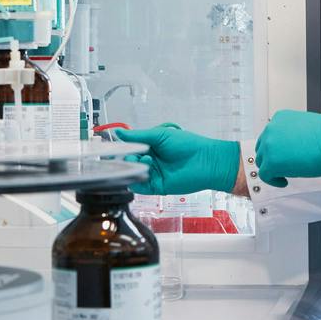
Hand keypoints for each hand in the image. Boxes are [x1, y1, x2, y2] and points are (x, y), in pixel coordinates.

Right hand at [114, 124, 241, 195]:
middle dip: (128, 158)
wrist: (205, 161)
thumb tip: (117, 132)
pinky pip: (140, 187)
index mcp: (151, 147)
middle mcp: (151, 161)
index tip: (114, 145)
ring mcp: (154, 174)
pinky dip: (136, 181)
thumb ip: (137, 136)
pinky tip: (142, 172)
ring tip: (145, 160)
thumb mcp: (159, 135)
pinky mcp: (157, 187)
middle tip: (132, 155)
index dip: (122, 148)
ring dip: (134, 167)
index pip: (130, 148)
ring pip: (133, 173)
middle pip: (130, 162)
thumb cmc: (187, 145)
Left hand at [254, 110, 320, 187]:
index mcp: (280, 119)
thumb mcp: (305, 127)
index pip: (269, 135)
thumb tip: (292, 146)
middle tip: (282, 166)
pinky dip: (274, 180)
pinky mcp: (272, 162)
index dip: (275, 148)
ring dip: (272, 169)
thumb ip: (293, 134)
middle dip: (271, 158)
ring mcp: (270, 146)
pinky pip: (265, 175)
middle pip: (262, 148)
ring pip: (262, 162)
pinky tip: (284, 181)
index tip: (281, 154)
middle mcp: (272, 129)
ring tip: (284, 174)